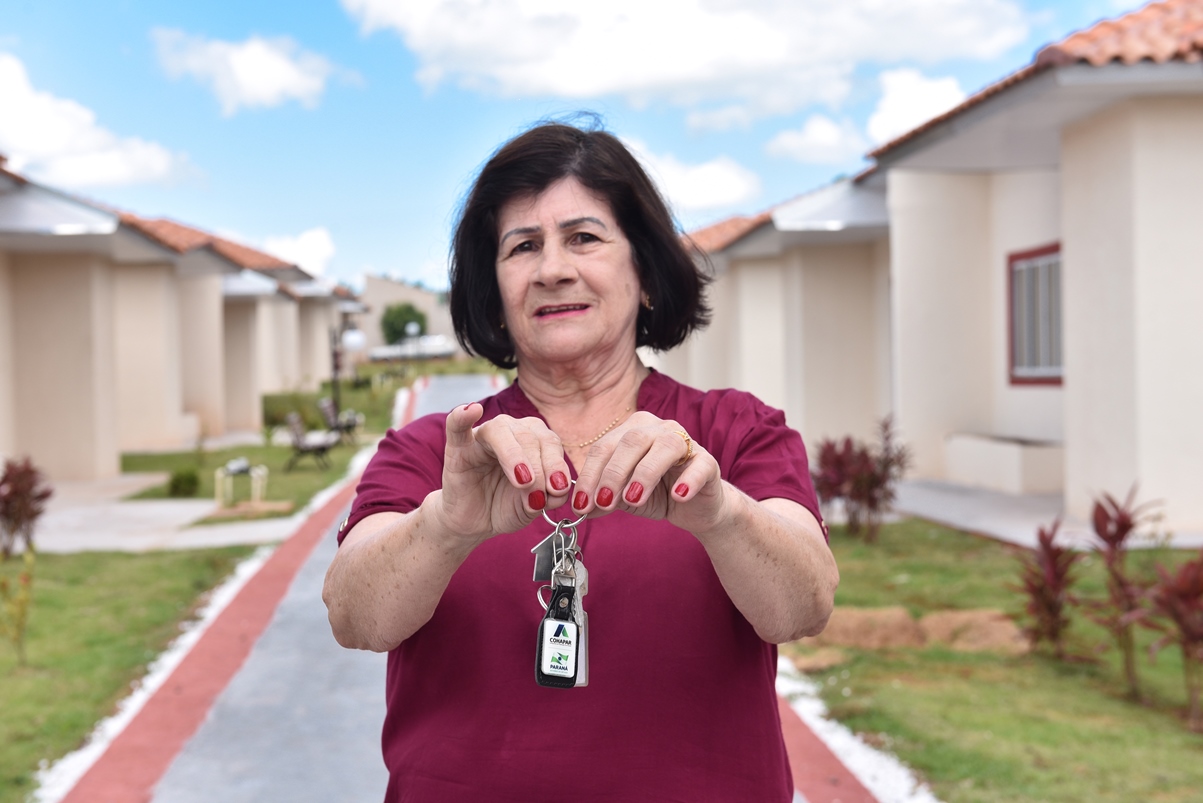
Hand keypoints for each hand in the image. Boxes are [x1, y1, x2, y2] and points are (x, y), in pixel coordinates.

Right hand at [433, 403, 571, 542]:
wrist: (475, 521)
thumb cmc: (507, 506)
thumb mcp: (534, 504)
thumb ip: (550, 495)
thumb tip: (557, 489)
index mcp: (534, 440)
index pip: (550, 442)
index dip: (557, 464)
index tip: (558, 489)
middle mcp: (510, 432)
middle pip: (529, 436)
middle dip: (539, 465)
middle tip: (539, 493)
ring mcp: (482, 437)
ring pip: (500, 430)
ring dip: (514, 455)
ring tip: (523, 480)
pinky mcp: (457, 447)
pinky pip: (457, 425)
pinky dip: (462, 416)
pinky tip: (472, 410)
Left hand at [571, 411, 730, 534]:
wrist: (696, 508)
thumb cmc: (657, 494)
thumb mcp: (624, 498)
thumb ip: (604, 498)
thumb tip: (582, 507)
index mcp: (632, 431)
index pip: (604, 447)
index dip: (590, 474)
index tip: (580, 503)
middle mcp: (658, 429)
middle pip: (631, 442)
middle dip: (613, 473)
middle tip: (603, 502)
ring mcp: (686, 442)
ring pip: (664, 447)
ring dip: (645, 474)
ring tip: (633, 499)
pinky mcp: (708, 462)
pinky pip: (699, 466)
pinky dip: (688, 480)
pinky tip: (678, 496)